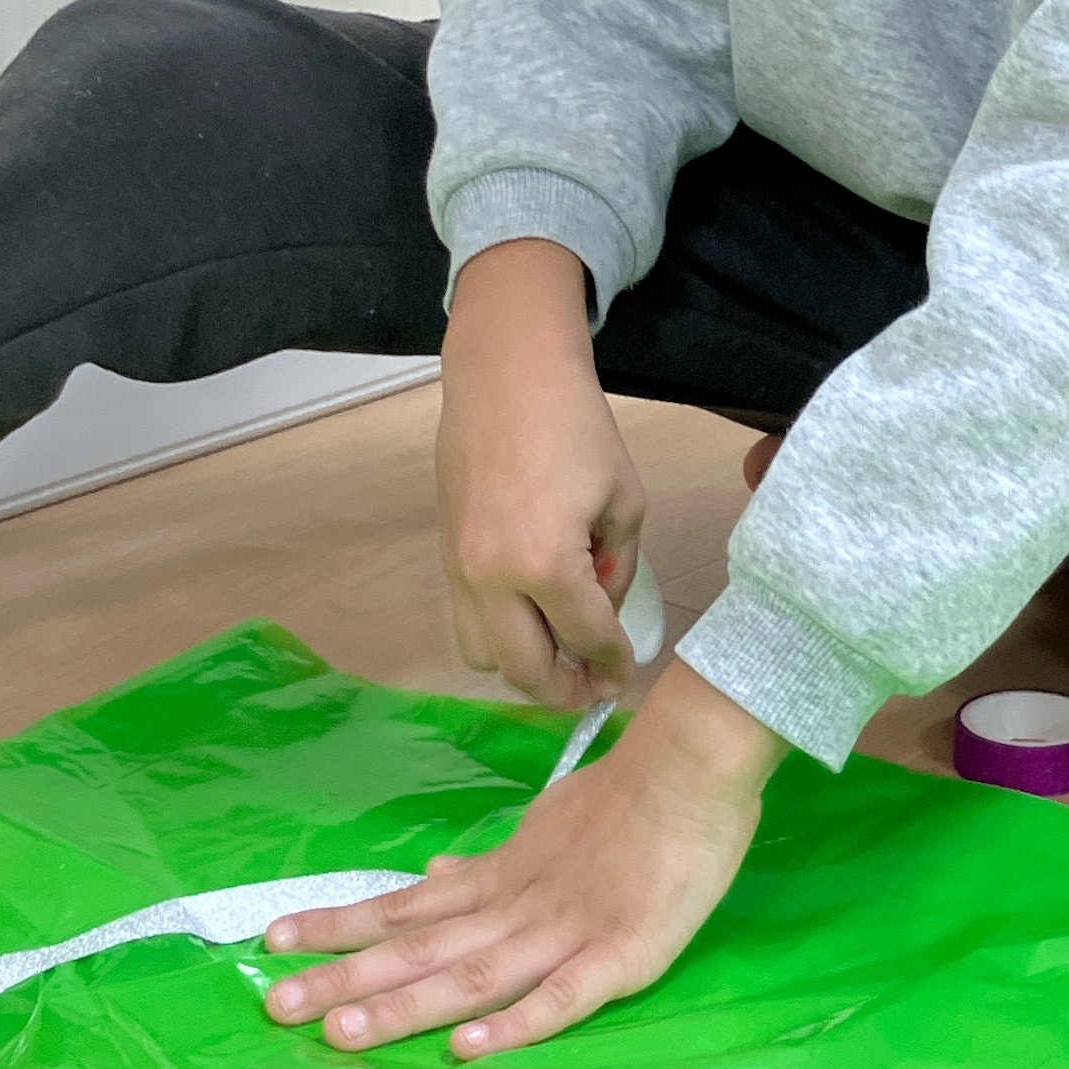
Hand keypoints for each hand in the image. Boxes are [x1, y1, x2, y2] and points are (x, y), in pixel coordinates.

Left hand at [263, 662, 783, 1056]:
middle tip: (273, 1004)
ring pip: (471, 977)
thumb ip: (492, 861)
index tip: (275, 937)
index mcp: (499, 878)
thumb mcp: (546, 824)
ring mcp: (565, 934)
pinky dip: (513, 1024)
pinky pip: (561, 997)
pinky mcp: (621, 957)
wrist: (694, 766)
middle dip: (345, 977)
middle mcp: (516, 908)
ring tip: (340, 1031)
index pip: (406, 907)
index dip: (342, 925)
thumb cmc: (627, 796)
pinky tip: (466, 1048)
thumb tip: (436, 871)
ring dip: (404, 1006)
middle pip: (420, 950)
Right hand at [437, 239, 646, 706]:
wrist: (505, 378)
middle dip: (564, 690)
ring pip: (482, 657)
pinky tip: (528, 614)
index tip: (624, 676)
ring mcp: (459, 569)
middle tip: (591, 686)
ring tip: (556, 650)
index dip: (612, 665)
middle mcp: (493, 579)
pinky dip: (496, 633)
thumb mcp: (624, 500)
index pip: (587, 640)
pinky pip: (463, 620)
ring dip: (522, 666)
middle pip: (525, 671)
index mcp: (547, 565)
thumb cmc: (577, 428)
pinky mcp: (443, 554)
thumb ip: (617, 568)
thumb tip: (601, 611)